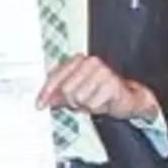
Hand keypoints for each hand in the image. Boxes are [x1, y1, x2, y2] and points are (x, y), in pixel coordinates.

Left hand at [37, 55, 158, 120]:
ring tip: (94, 100)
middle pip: (65, 89)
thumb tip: (42, 101)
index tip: (40, 105)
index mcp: (77, 60)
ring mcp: (102, 71)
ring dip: (84, 105)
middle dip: (71, 101)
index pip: (55, 76)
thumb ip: (58, 93)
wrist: (127, 98)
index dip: (46, 92)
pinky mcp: (112, 83)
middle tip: (81, 103)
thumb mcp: (75, 92)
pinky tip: (103, 101)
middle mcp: (89, 62)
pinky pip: (92, 104)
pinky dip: (96, 107)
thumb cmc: (99, 93)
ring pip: (78, 97)